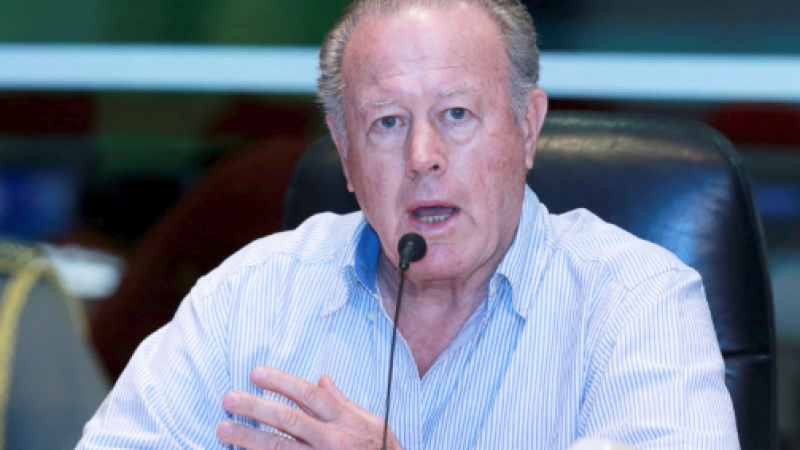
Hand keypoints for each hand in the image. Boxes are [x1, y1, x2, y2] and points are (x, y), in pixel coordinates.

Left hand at [217, 367, 401, 449]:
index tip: (255, 373)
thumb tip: (321, 380)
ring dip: (247, 437)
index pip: (307, 395)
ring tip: (223, 428)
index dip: (280, 382)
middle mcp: (330, 439)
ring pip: (278, 447)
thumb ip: (341, 401)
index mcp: (343, 419)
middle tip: (229, 398)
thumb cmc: (380, 448)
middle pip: (287, 419)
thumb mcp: (369, 420)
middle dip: (255, 407)